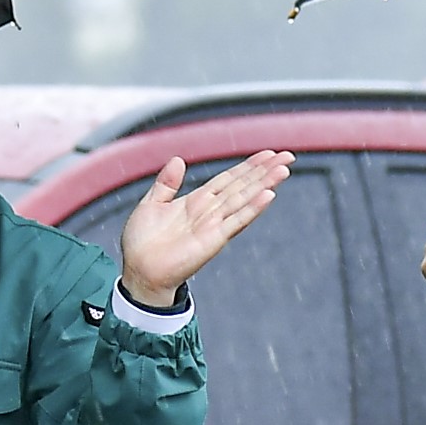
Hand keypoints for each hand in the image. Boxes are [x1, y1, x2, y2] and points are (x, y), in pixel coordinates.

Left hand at [117, 149, 292, 306]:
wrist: (138, 271)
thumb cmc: (142, 243)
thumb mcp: (151, 204)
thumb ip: (166, 183)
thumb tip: (179, 159)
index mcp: (196, 201)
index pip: (229, 179)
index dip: (248, 166)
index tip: (267, 154)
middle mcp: (210, 211)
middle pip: (243, 186)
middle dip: (264, 170)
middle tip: (287, 155)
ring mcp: (214, 225)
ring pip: (244, 199)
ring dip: (264, 184)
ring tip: (283, 169)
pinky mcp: (213, 240)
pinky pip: (236, 221)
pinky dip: (252, 208)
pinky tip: (269, 195)